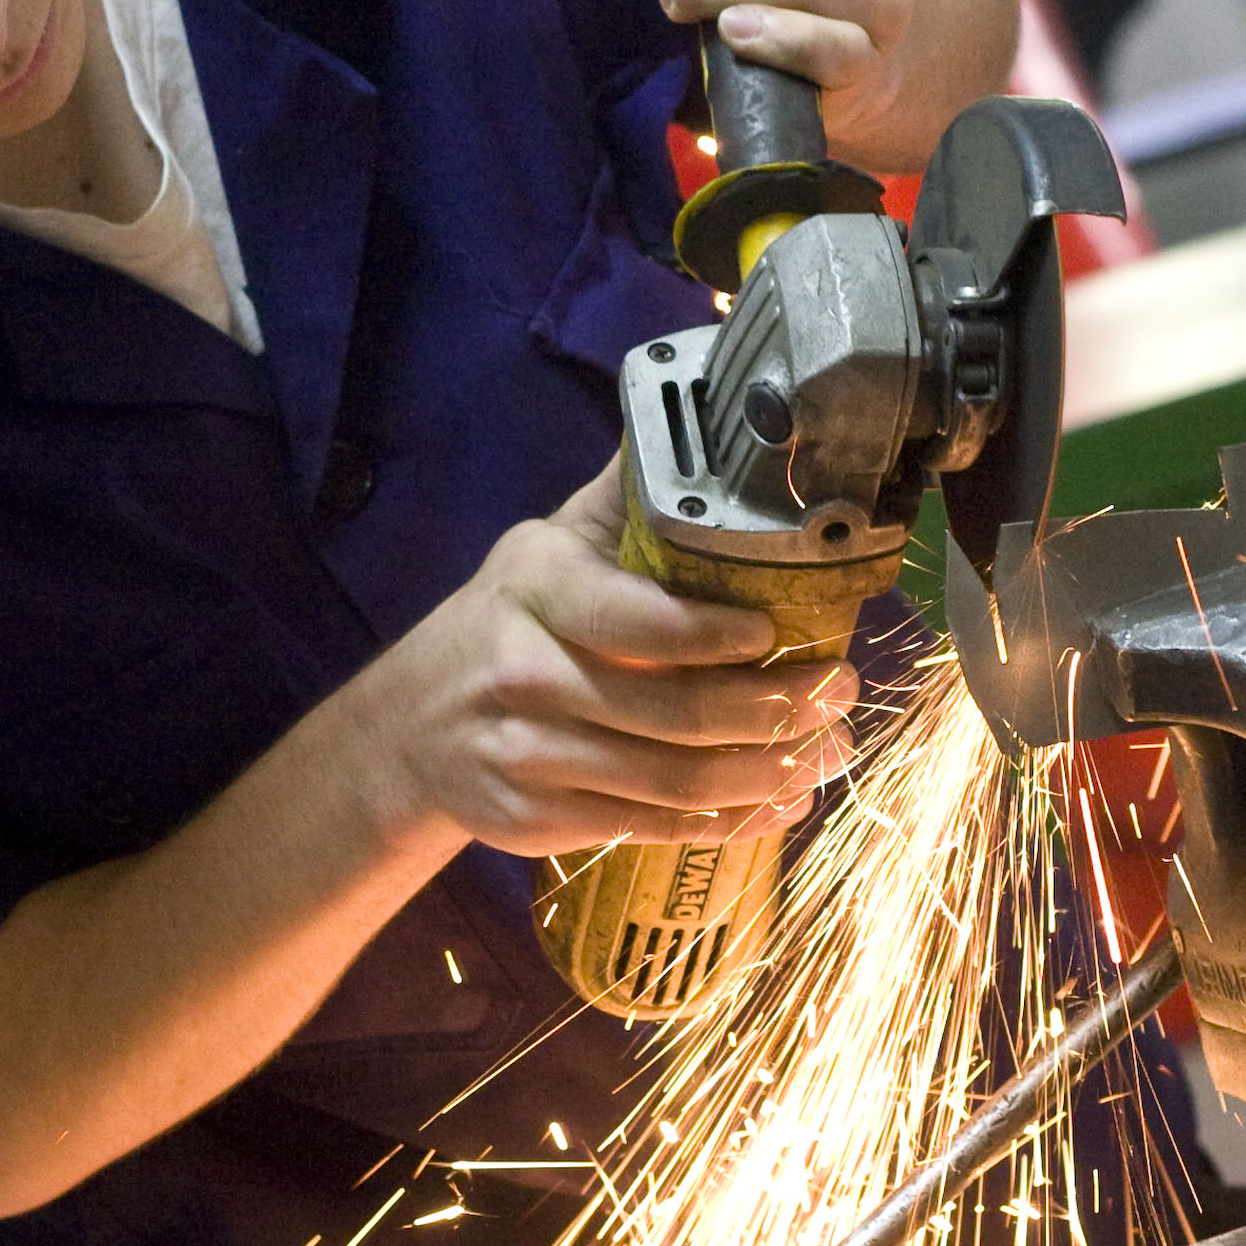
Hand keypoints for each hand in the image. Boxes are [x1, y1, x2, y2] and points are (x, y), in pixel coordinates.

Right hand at [345, 452, 852, 860]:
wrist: (407, 730)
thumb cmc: (504, 625)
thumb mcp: (544, 549)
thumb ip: (624, 497)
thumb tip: (700, 417)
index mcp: (536, 592)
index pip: (638, 622)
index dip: (716, 635)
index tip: (776, 631)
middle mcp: (526, 676)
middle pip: (675, 714)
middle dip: (775, 710)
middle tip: (838, 691)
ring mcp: (527, 757)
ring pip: (675, 784)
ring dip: (769, 772)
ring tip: (827, 748)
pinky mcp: (535, 821)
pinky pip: (653, 828)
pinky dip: (729, 821)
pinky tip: (777, 798)